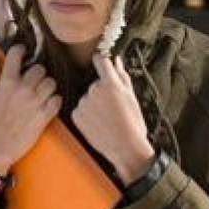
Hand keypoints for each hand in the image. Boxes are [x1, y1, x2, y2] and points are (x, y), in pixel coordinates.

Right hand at [0, 44, 61, 174]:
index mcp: (6, 83)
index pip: (17, 55)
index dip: (20, 51)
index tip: (22, 53)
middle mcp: (23, 90)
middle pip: (40, 69)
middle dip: (36, 73)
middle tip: (32, 81)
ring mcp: (35, 103)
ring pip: (51, 82)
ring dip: (47, 87)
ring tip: (40, 94)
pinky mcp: (45, 116)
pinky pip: (58, 100)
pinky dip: (54, 101)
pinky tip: (46, 105)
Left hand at [72, 54, 155, 184]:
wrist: (125, 147)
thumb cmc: (133, 123)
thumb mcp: (132, 97)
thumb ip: (122, 76)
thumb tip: (116, 60)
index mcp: (110, 83)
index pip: (100, 61)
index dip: (101, 61)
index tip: (101, 62)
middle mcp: (94, 91)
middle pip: (95, 84)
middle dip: (102, 92)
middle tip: (113, 108)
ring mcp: (83, 103)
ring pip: (87, 98)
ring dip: (94, 104)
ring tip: (107, 118)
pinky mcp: (76, 115)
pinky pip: (80, 110)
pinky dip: (87, 115)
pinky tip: (98, 124)